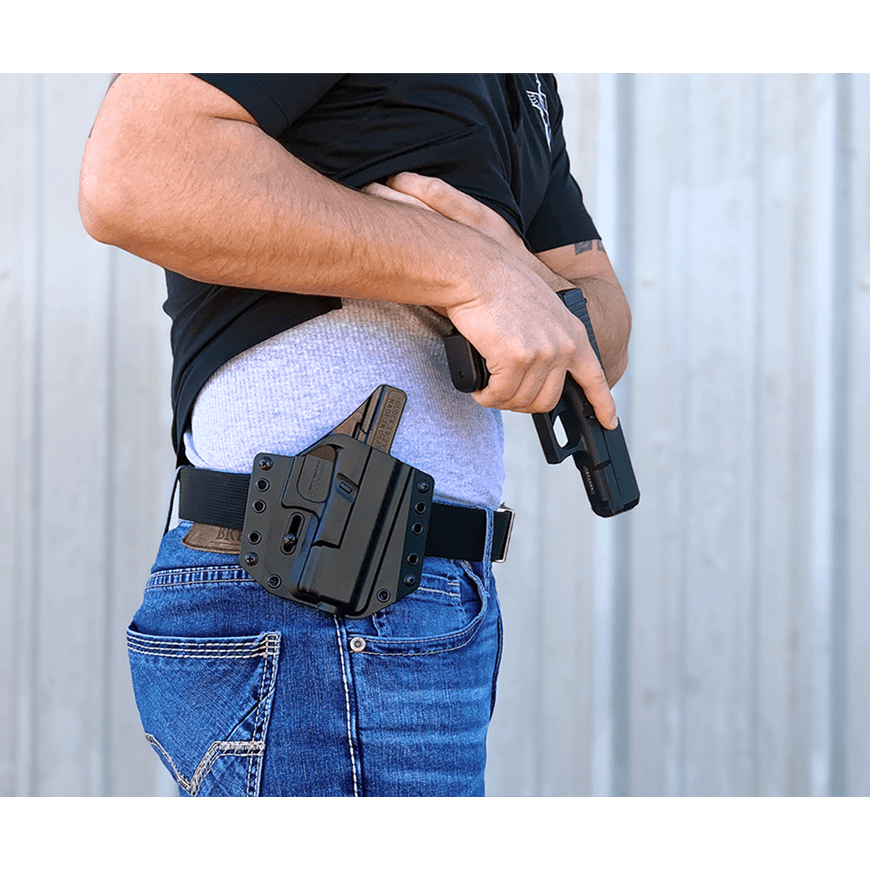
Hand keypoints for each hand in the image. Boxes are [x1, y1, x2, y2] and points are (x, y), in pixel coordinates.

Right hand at [363, 174, 617, 426]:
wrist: (476, 271)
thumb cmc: (498, 286)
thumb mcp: (539, 311)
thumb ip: (547, 341)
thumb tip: (536, 375)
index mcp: (574, 333)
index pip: (595, 378)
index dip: (603, 404)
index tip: (609, 422)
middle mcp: (563, 346)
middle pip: (548, 401)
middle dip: (523, 405)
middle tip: (503, 395)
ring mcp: (541, 354)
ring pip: (522, 401)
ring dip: (501, 400)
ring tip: (487, 388)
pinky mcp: (516, 359)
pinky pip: (500, 395)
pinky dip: (486, 397)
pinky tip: (479, 389)